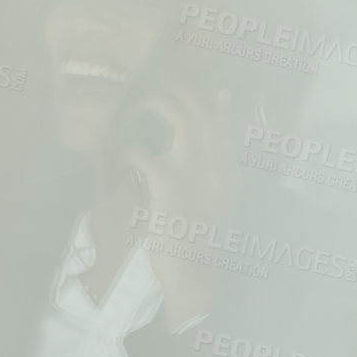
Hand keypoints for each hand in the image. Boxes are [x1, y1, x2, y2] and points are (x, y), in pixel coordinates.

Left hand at [116, 76, 226, 324]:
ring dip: (160, 104)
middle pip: (204, 113)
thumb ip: (220, 185)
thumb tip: (219, 167)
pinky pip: (142, 150)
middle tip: (169, 83)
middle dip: (185, 91)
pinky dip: (130, 146)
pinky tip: (125, 152)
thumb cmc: (203, 245)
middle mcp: (217, 167)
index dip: (221, 105)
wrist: (196, 273)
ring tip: (145, 104)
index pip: (229, 129)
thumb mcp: (221, 213)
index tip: (219, 90)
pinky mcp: (167, 183)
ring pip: (180, 119)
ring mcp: (194, 173)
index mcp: (231, 175)